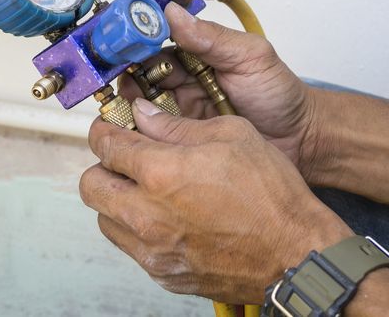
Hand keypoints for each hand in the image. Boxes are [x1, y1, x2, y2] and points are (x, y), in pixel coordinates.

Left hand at [80, 100, 350, 303]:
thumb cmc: (272, 196)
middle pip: (91, 185)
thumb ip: (177, 125)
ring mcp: (154, 250)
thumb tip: (144, 114)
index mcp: (160, 173)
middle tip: (126, 158)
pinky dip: (139, 229)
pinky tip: (168, 217)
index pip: (105, 145)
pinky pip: (132, 248)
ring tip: (148, 189)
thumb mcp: (231, 135)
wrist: (297, 254)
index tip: (110, 127)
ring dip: (118, 199)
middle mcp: (148, 215)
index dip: (105, 130)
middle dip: (104, 166)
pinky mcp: (165, 274)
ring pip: (106, 219)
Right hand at [120, 2, 318, 171]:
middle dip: (123, 77)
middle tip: (116, 85)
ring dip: (128, 106)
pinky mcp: (181, 139)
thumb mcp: (250, 57)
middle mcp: (182, 78)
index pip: (155, 41)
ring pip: (141, 104)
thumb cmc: (279, 94)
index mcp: (195, 51)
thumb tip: (172, 12)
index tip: (118, 45)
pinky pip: (153, 134)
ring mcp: (180, 110)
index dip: (134, 41)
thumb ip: (212, 37)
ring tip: (122, 111)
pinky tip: (133, 134)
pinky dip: (140, 133)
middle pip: (139, 73)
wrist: (299, 141)